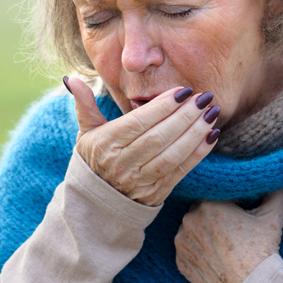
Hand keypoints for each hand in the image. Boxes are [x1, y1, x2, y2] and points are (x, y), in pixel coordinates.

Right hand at [66, 77, 219, 206]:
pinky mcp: (157, 191)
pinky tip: (211, 135)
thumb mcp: (86, 132)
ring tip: (211, 113)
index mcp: (105, 144)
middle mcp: (122, 163)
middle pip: (159, 137)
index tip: (183, 91)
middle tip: (203, 97)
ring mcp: (141, 180)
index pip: (139, 122)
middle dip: (185, 116)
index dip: (163, 106)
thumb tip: (71, 79)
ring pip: (172, 154)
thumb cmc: (94, 159)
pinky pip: (181, 170)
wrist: (97, 203)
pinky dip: (199, 153)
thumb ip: (84, 104)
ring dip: (195, 133)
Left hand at [174, 189, 282, 282]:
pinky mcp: (180, 260)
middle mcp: (191, 219)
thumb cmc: (261, 254)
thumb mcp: (272, 219)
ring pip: (192, 228)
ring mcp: (182, 241)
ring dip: (203, 232)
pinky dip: (197, 250)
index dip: (226, 202)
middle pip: (201, 210)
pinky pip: (187, 248)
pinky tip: (213, 257)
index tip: (236, 210)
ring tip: (222, 245)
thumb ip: (276, 194)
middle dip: (213, 216)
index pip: (215, 194)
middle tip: (230, 229)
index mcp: (210, 204)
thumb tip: (280, 181)